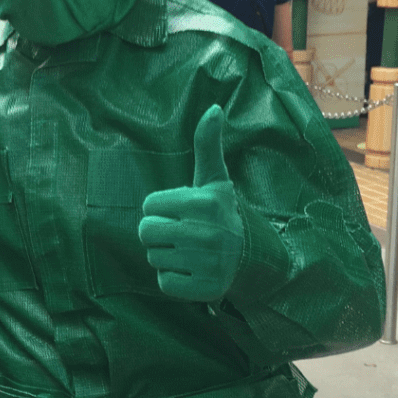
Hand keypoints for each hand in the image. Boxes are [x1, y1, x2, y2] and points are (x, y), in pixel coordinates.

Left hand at [137, 105, 243, 301]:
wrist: (252, 258)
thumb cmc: (221, 213)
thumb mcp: (214, 180)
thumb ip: (206, 145)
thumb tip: (213, 108)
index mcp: (202, 203)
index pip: (148, 206)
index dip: (160, 209)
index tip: (182, 212)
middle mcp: (205, 233)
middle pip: (145, 232)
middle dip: (159, 232)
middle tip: (181, 233)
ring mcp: (205, 263)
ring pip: (153, 257)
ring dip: (166, 256)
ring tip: (189, 251)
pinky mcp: (203, 289)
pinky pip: (163, 283)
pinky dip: (173, 279)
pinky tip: (192, 270)